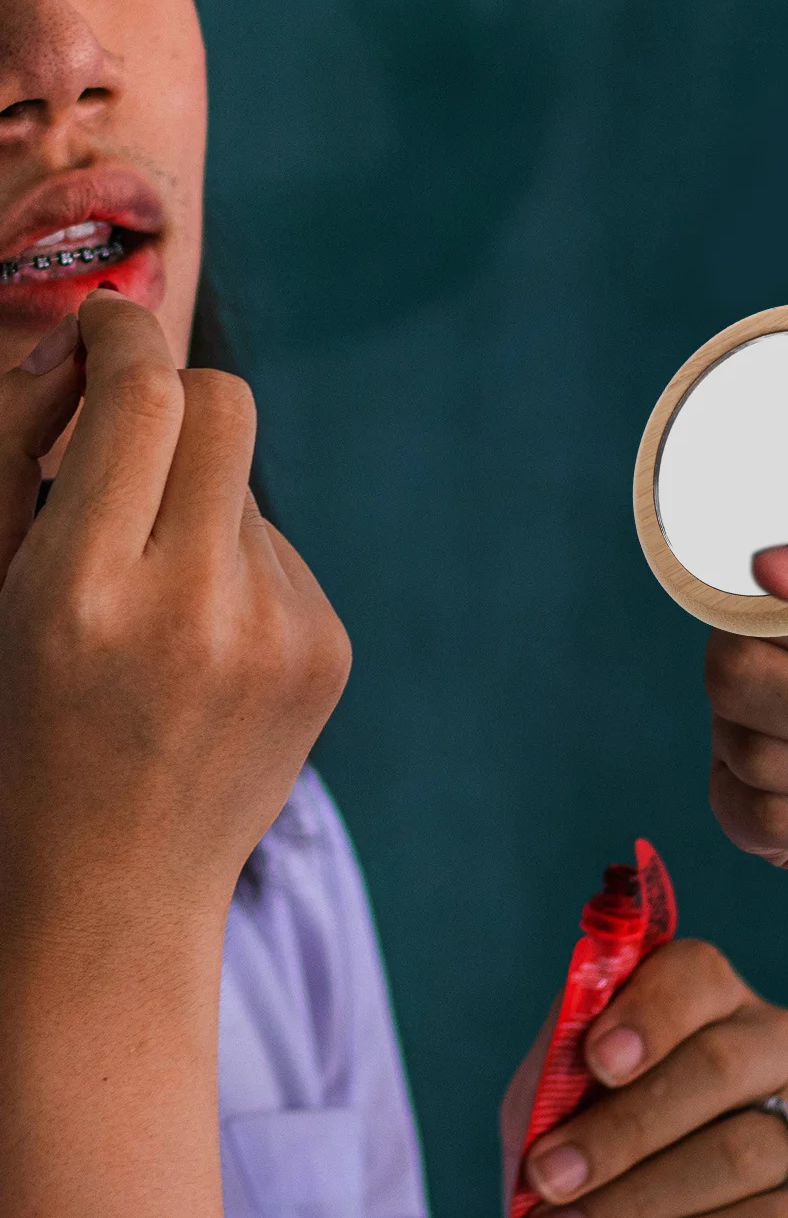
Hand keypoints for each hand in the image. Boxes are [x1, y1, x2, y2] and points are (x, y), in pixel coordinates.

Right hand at [0, 291, 350, 933]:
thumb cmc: (17, 734)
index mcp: (82, 593)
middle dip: (174, 397)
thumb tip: (104, 346)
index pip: (141, 398)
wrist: (108, 891)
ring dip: (196, 509)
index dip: (122, 336)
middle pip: (224, 405)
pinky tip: (199, 650)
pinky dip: (236, 570)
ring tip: (151, 610)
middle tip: (130, 432)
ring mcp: (278, 631)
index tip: (107, 325)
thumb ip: (29, 462)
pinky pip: (280, 554)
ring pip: (245, 489)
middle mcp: (196, 606)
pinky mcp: (327, 650)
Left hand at [500, 938, 787, 1217]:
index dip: (649, 1012)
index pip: (696, 974)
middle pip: (718, 1064)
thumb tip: (568, 1063)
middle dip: (626, 1129)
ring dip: (647, 1201)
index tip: (595, 1060)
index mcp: (718, 999)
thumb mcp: (567, 1107)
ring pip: (744, 1151)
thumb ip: (562, 1074)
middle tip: (552, 1180)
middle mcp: (784, 1043)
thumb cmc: (599, 1160)